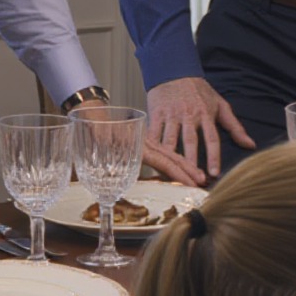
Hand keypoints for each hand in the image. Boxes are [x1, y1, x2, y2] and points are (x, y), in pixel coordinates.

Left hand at [66, 99, 203, 188]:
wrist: (93, 113)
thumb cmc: (94, 128)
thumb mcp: (98, 140)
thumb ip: (104, 153)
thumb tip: (107, 165)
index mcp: (136, 144)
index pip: (163, 161)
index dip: (178, 174)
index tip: (191, 182)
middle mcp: (145, 142)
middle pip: (172, 157)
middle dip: (189, 170)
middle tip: (202, 182)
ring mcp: (146, 140)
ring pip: (169, 154)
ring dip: (185, 165)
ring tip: (199, 175)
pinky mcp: (143, 140)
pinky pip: (161, 151)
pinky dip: (174, 160)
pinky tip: (181, 167)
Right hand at [145, 76, 254, 180]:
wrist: (174, 71)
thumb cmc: (199, 90)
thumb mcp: (220, 105)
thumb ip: (235, 127)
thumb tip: (250, 145)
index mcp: (206, 114)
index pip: (212, 138)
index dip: (214, 157)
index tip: (214, 173)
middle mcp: (188, 115)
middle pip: (190, 141)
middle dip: (191, 161)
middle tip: (192, 180)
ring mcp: (171, 114)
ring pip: (170, 140)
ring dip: (170, 158)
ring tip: (171, 175)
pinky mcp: (156, 113)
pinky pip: (153, 133)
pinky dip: (152, 147)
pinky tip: (152, 160)